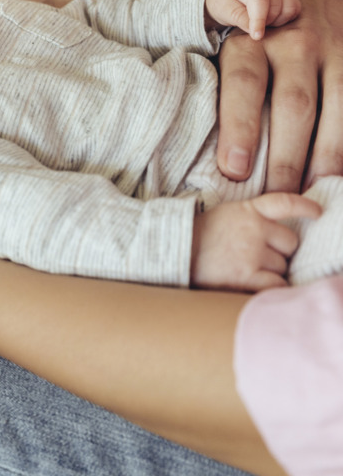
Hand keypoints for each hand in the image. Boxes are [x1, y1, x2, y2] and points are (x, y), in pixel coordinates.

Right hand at [191, 192, 318, 291]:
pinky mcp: (247, 277)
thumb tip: (282, 233)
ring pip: (283, 266)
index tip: (317, 212)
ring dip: (271, 271)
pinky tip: (252, 284)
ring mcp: (252, 254)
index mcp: (246, 211)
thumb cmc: (199, 237)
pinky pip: (276, 285)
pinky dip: (269, 288)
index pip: (283, 203)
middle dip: (280, 251)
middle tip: (257, 256)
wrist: (173, 254)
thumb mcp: (225, 216)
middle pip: (290, 243)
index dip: (304, 206)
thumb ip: (252, 218)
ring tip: (245, 270)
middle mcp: (253, 230)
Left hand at [204, 0, 299, 38]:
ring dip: (276, 21)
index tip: (256, 36)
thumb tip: (254, 29)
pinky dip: (285, 18)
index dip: (259, 19)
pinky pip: (295, 9)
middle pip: (276, 5)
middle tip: (251, 26)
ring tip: (260, 22)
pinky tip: (270, 20)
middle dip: (265, 22)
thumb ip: (237, 16)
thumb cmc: (222, 1)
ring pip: (289, 8)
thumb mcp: (221, 9)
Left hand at [217, 0, 342, 190]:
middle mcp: (294, 44)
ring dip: (322, 159)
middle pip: (292, 105)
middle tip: (271, 197)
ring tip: (308, 195)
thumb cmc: (255, 26)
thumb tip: (193, 129)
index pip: (244, 83)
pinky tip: (336, 176)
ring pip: (332, 112)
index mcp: (250, 40)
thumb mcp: (227, 30)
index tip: (233, 169)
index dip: (239, 127)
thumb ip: (213, 69)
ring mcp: (333, 54)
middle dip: (283, 156)